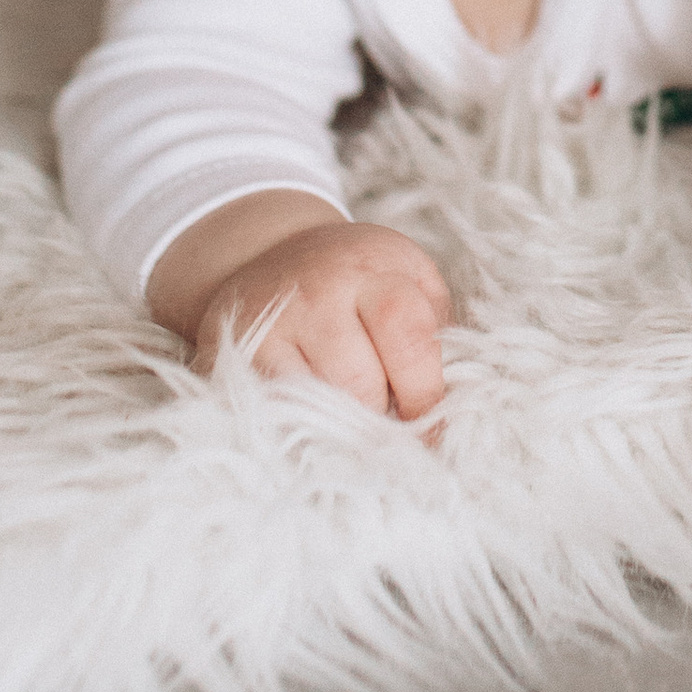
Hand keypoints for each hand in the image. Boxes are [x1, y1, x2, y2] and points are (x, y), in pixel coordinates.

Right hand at [150, 195, 451, 422]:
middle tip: (388, 436)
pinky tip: (314, 428)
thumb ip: (435, 334)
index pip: (409, 334)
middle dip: (381, 420)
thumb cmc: (361, 282)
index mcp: (377, 264)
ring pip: (317, 402)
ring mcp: (274, 318)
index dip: (425, 393)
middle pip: (360, 380)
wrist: (272, 254)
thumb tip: (455, 411)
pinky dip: (300, 428)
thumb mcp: (409, 282)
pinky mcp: (236, 352)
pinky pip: (275, 410)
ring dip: (343, 429)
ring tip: (353, 428)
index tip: (433, 433)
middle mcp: (322, 286)